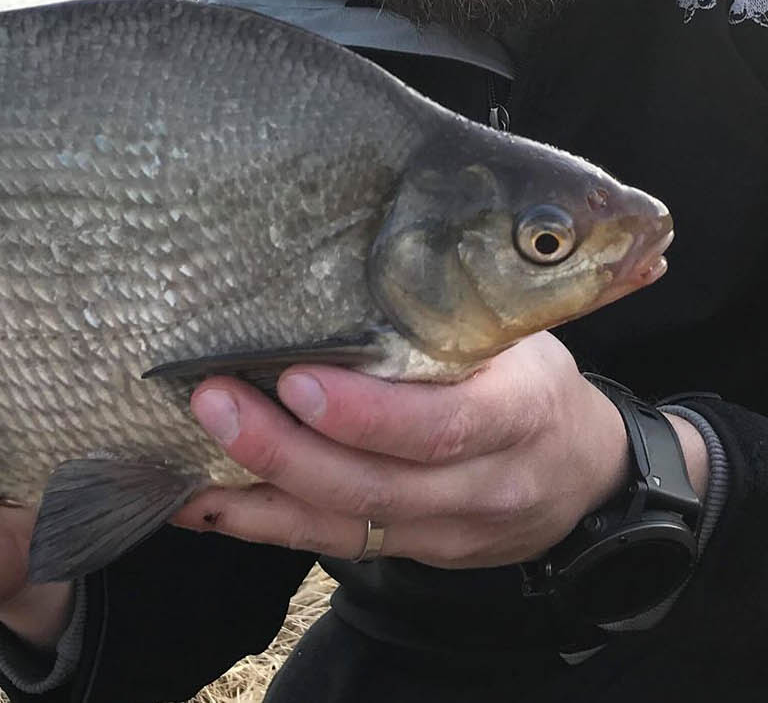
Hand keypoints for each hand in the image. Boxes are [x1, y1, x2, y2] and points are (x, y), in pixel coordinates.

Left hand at [173, 333, 706, 567]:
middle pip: (378, 484)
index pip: (446, 426)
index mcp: (518, 411)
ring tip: (186, 452)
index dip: (369, 414)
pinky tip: (200, 500)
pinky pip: (330, 545)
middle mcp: (484, 483)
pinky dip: (262, 524)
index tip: (297, 378)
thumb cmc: (530, 373)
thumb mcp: (517, 333)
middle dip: (285, 448)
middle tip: (211, 397)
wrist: (580, 472)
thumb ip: (457, 304)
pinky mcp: (412, 553)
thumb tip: (378, 214)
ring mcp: (448, 531)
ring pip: (346, 525)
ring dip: (259, 491)